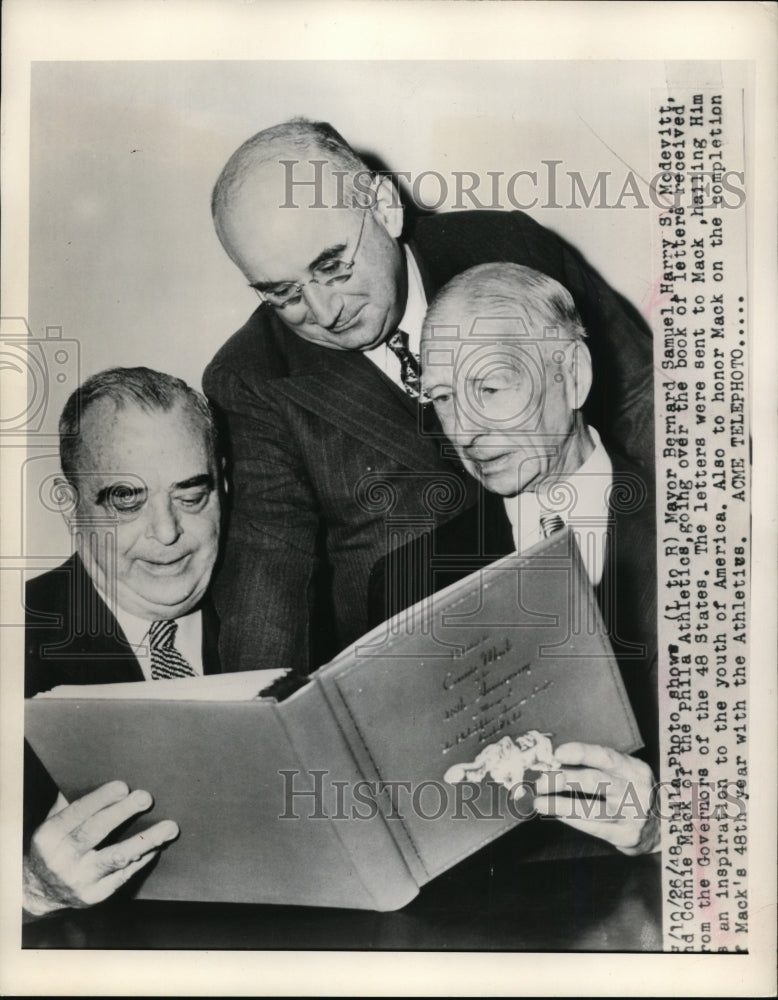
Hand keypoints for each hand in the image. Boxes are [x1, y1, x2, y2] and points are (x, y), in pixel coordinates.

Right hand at [23, 780, 178, 917]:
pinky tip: (158, 845)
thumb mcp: (52, 823)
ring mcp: (79, 880)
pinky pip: (125, 874)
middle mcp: (61, 859)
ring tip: (170, 828)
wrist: (41, 891)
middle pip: (96, 832)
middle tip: (146, 798)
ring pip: (117, 857)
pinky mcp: (95, 895)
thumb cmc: (55, 846)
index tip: (124, 786)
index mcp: (49, 836)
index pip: (77, 813)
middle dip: (123, 812)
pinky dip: (143, 857)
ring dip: (147, 840)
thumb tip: (92, 769)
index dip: (101, 799)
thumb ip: (70, 801)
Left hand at [533, 742, 659, 854]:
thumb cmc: (633, 793)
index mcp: (634, 769)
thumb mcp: (625, 774)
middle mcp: (636, 790)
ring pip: (591, 808)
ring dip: (560, 804)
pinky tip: (556, 814)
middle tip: (540, 780)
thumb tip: (556, 762)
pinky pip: (594, 827)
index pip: (606, 756)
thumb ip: (598, 767)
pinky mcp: (627, 836)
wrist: (663, 827)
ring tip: (539, 801)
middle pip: (595, 781)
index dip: (581, 753)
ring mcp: (633, 815)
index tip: (557, 753)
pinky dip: (572, 820)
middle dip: (563, 779)